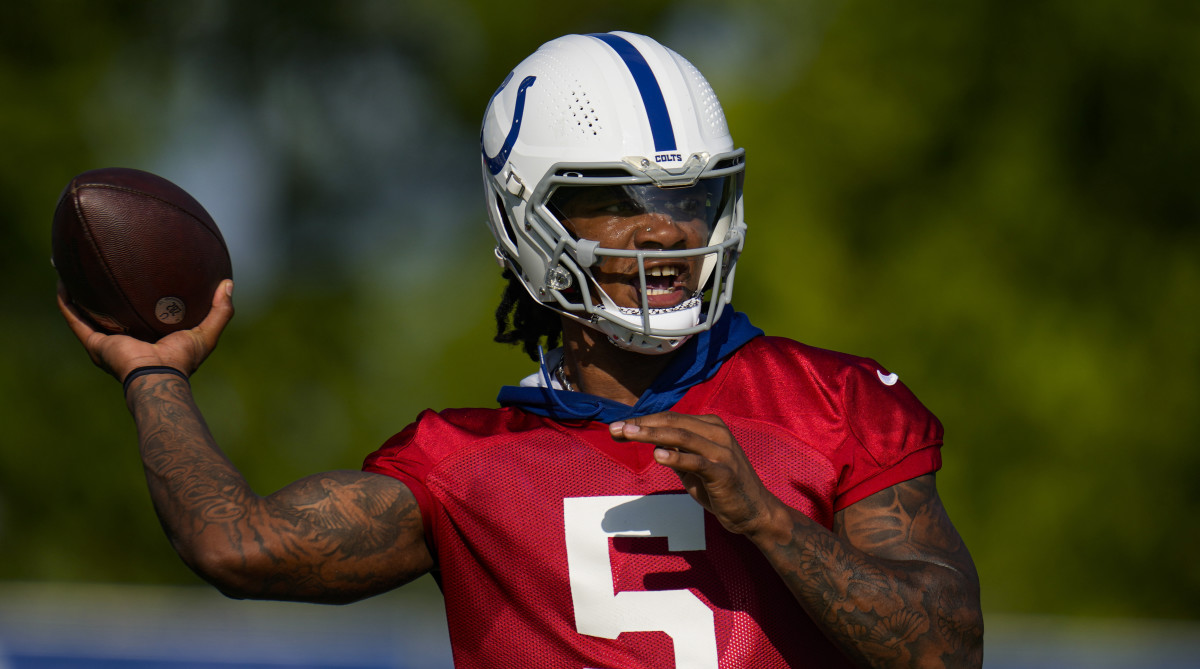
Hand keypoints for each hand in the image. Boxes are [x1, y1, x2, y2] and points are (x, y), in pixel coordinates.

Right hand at [57, 279, 234, 381]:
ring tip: (73, 270)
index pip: (139, 313)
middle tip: (100, 267)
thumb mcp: (208, 332)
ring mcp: (106, 343)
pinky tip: (63, 283)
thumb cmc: (183, 359)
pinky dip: (68, 303)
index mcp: (147, 337)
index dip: (136, 295)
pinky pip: (76, 319)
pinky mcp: (95, 344)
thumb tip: (228, 283)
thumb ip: (221, 310)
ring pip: (86, 314)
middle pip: (109, 312)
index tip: (135, 274)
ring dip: (78, 295)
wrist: (160, 377)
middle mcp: (124, 339)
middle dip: (102, 293)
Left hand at [609, 412, 786, 539]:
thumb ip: (675, 452)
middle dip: (640, 424)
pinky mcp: (724, 472)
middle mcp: (717, 433)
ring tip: (627, 434)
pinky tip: (657, 455)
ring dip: (651, 434)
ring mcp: (722, 451)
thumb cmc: (721, 488)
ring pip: (681, 436)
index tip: (616, 427)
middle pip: (672, 422)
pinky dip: (676, 456)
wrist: (754, 512)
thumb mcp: (693, 467)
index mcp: (710, 426)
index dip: (642, 421)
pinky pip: (696, 461)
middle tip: (614, 428)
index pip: (670, 418)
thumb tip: (651, 442)